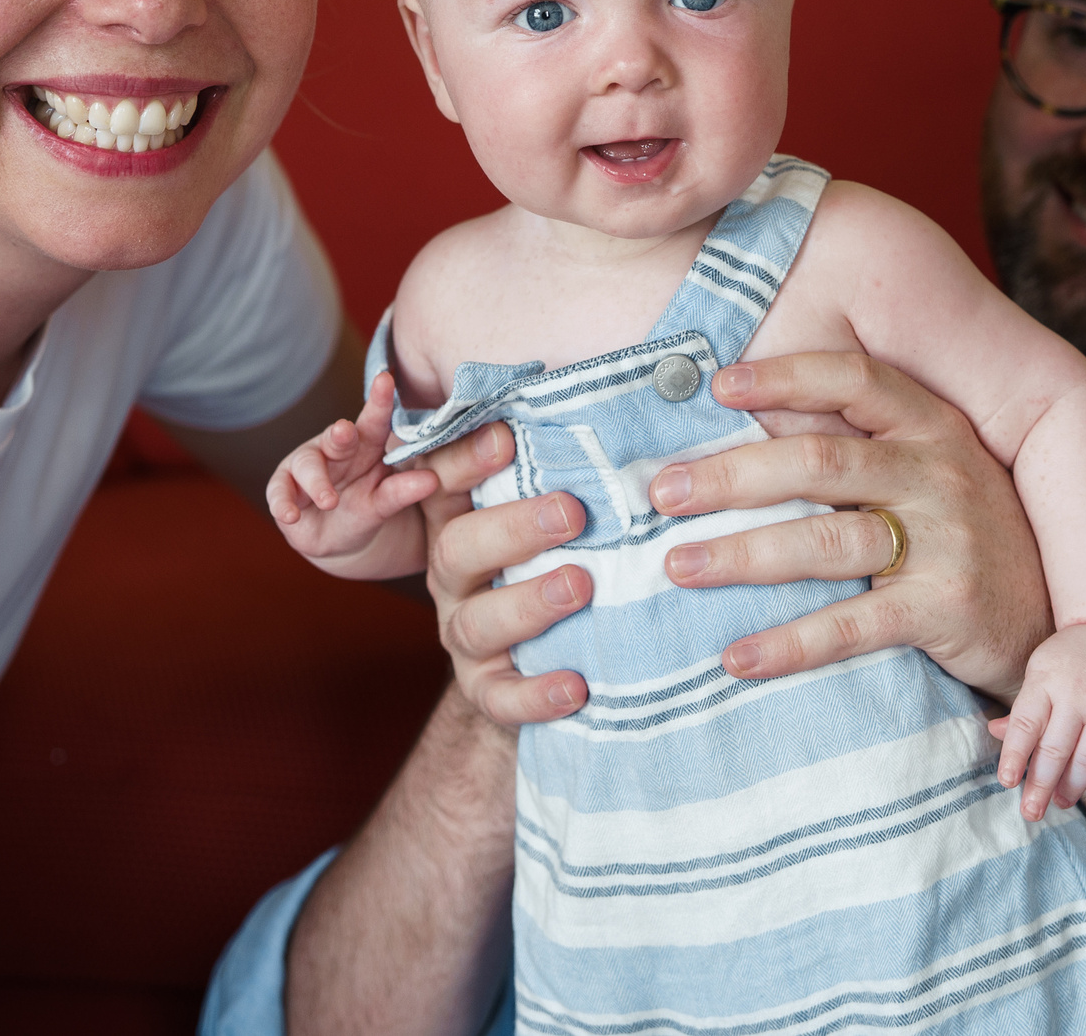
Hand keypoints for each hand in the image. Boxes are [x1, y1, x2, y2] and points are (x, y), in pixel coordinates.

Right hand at [266, 371, 434, 578]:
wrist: (335, 538)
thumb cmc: (362, 508)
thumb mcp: (382, 503)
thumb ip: (403, 491)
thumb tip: (433, 480)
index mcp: (364, 445)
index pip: (374, 420)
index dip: (379, 401)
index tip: (386, 380)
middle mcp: (332, 450)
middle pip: (336, 437)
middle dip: (340, 434)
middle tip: (345, 431)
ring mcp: (304, 469)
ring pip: (307, 465)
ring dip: (316, 481)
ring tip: (329, 500)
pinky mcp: (284, 491)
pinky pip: (279, 493)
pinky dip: (283, 503)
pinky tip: (290, 515)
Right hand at [414, 421, 594, 727]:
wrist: (551, 655)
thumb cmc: (564, 554)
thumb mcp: (557, 507)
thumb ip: (567, 462)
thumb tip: (641, 389)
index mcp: (461, 519)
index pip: (445, 481)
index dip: (465, 459)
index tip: (508, 437)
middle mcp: (455, 576)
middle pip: (456, 548)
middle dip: (513, 528)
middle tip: (572, 513)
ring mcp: (465, 635)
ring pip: (476, 623)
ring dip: (528, 603)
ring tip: (581, 586)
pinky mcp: (486, 689)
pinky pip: (500, 696)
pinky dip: (535, 693)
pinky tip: (577, 686)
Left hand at [650, 351, 1053, 700]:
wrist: (1054, 625)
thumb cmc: (964, 539)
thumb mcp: (927, 475)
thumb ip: (854, 448)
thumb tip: (741, 421)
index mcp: (931, 427)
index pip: (854, 380)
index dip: (785, 378)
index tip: (716, 385)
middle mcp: (941, 473)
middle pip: (820, 463)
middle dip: (731, 476)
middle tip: (661, 494)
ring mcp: (948, 541)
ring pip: (824, 541)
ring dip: (740, 555)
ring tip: (675, 568)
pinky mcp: (947, 610)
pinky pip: (852, 625)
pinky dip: (788, 644)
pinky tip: (736, 657)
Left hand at [987, 622, 1085, 818]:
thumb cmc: (1075, 655)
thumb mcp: (1042, 668)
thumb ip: (1025, 705)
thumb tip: (996, 733)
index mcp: (1047, 680)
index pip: (1026, 727)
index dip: (1014, 758)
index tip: (1007, 783)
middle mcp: (1079, 694)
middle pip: (1056, 750)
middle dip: (1040, 786)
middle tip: (1031, 811)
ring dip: (1073, 787)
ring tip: (1061, 802)